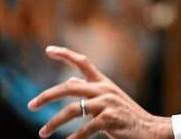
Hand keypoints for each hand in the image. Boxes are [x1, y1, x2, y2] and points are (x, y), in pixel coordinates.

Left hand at [28, 46, 173, 138]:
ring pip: (73, 109)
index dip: (65, 54)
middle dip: (47, 96)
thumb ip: (89, 89)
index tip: (48, 50)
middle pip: (69, 87)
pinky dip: (73, 137)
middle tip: (30, 105)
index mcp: (103, 82)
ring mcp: (107, 103)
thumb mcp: (108, 97)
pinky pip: (85, 128)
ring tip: (42, 134)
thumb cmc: (126, 115)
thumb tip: (69, 80)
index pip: (83, 61)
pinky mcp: (110, 119)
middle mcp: (103, 89)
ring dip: (54, 123)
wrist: (150, 129)